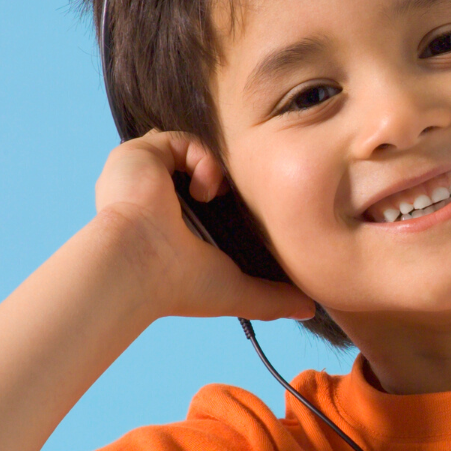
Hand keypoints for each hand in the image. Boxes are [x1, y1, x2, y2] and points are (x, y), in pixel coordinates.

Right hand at [93, 130, 315, 321]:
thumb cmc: (178, 284)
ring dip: (216, 171)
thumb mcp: (236, 290)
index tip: (255, 209)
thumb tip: (310, 309)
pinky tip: (203, 191)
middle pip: (204, 167)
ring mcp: (146, 172)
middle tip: (245, 195)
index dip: (235, 199)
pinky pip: (185, 140)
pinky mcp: (141, 153)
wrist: (139, 265)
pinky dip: (204, 161)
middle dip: (229, 177)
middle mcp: (155, 195)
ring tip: (214, 198)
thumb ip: (273, 298)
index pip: (210, 197)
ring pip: (197, 150)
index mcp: (171, 222)